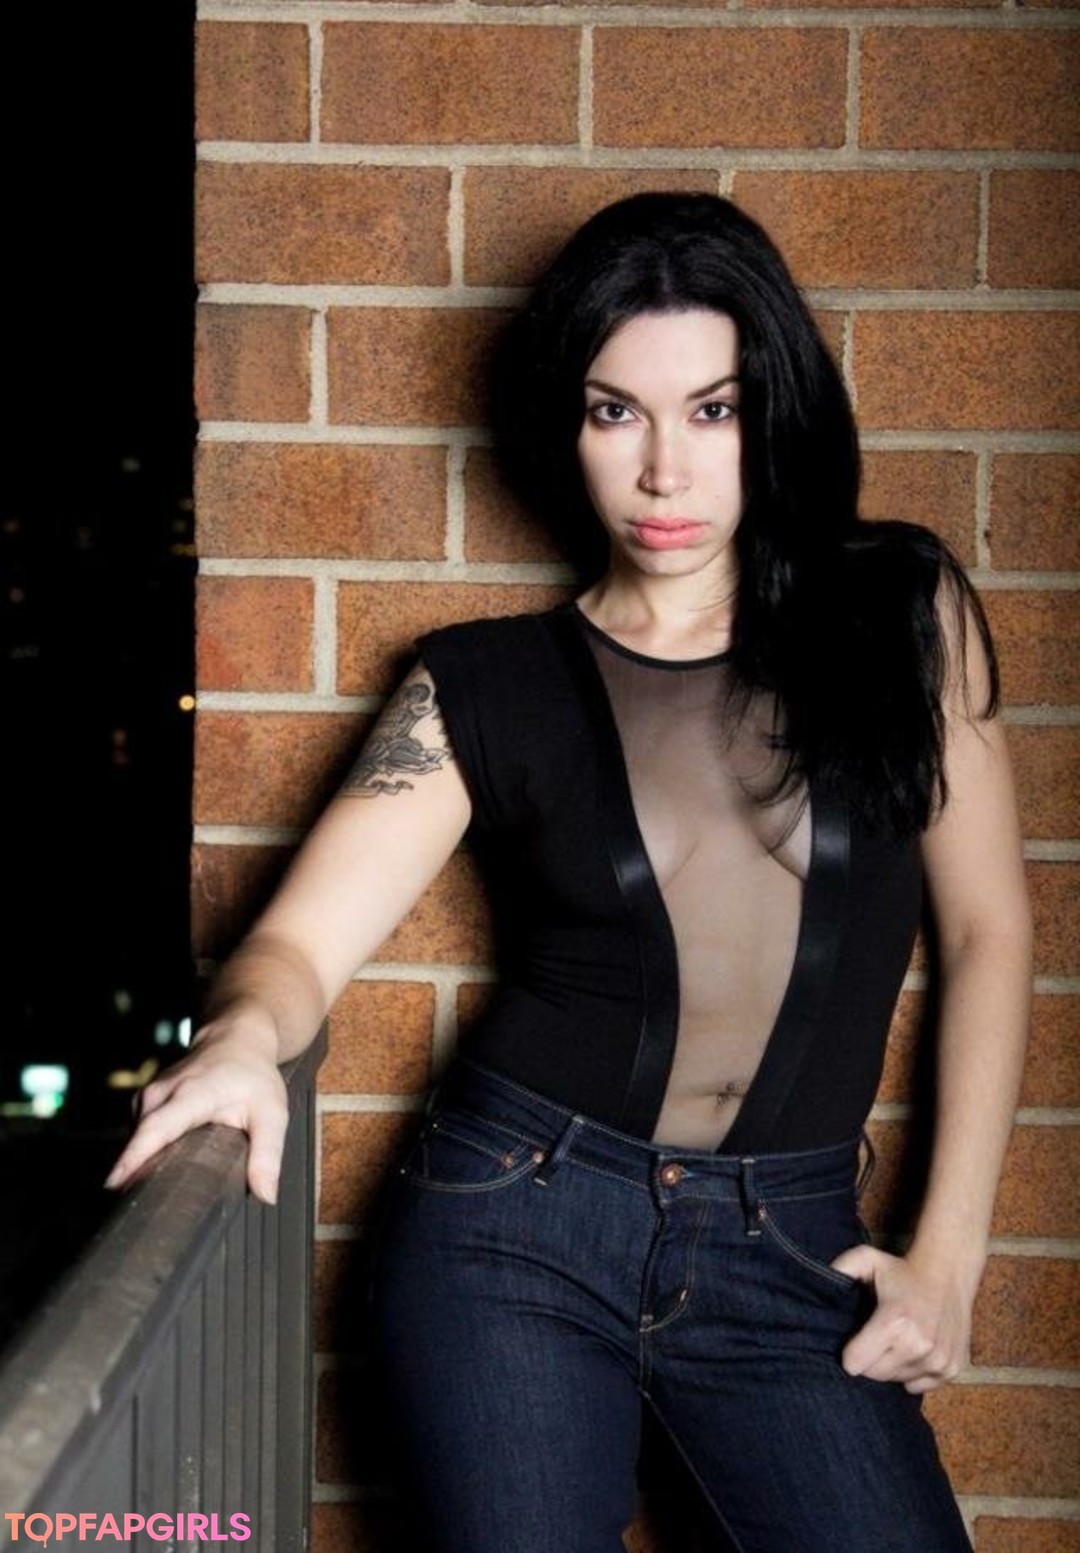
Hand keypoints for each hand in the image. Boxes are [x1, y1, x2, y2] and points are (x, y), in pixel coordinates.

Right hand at [103, 1019, 288, 1205]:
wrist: (236, 1040)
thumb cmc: (253, 1077)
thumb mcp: (271, 1114)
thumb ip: (267, 1155)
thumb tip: (266, 1196)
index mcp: (191, 1094)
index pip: (155, 1128)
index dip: (133, 1157)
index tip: (114, 1182)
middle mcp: (162, 1093)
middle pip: (138, 1139)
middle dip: (136, 1173)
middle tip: (148, 1208)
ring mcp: (149, 1095)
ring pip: (136, 1138)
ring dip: (142, 1163)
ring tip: (157, 1188)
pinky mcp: (144, 1101)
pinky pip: (138, 1133)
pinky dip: (145, 1150)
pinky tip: (160, 1164)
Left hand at [831, 1243, 974, 1393]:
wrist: (947, 1271)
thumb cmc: (901, 1268)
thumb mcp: (866, 1259)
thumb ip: (839, 1270)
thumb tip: (815, 1287)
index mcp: (894, 1322)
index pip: (855, 1365)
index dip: (849, 1352)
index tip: (854, 1338)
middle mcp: (919, 1346)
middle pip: (875, 1375)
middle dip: (870, 1360)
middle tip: (876, 1336)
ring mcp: (938, 1360)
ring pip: (897, 1381)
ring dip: (892, 1365)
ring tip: (896, 1339)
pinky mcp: (951, 1369)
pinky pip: (919, 1386)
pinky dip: (912, 1373)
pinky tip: (913, 1348)